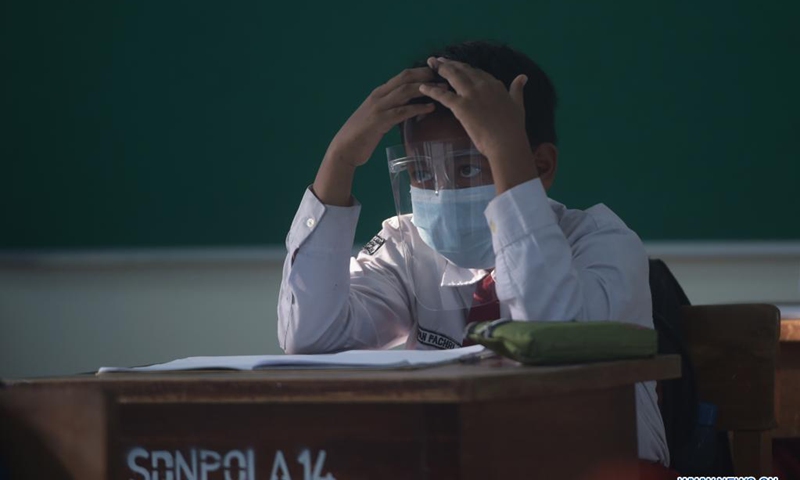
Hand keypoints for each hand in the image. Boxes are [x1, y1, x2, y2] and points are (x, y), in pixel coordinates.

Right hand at [314, 67, 439, 205]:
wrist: (344, 149)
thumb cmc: (363, 135)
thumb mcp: (379, 117)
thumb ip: (392, 109)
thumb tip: (411, 107)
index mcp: (379, 93)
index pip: (402, 76)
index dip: (421, 71)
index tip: (438, 72)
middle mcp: (379, 96)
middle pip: (405, 78)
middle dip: (426, 74)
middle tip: (445, 75)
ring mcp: (378, 107)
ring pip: (404, 91)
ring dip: (426, 89)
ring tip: (443, 90)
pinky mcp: (379, 121)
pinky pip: (401, 111)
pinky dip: (417, 108)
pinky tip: (430, 108)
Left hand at [419, 57, 537, 191]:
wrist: (507, 142)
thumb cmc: (513, 128)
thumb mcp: (518, 105)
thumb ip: (518, 90)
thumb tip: (523, 76)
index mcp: (496, 85)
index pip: (477, 72)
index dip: (465, 67)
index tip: (456, 64)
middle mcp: (483, 85)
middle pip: (463, 70)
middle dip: (449, 63)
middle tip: (436, 60)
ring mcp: (471, 95)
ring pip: (453, 77)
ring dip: (440, 69)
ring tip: (430, 65)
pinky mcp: (461, 106)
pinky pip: (443, 95)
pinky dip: (431, 90)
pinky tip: (422, 88)